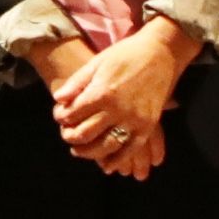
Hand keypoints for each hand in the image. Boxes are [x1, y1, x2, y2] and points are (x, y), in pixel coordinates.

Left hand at [51, 17, 195, 178]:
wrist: (160, 53)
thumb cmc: (126, 55)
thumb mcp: (97, 62)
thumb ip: (77, 83)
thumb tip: (58, 100)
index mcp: (102, 92)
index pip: (72, 115)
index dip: (62, 117)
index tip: (60, 116)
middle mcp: (117, 109)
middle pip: (85, 134)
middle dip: (71, 137)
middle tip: (67, 136)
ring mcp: (134, 119)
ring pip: (105, 147)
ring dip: (89, 153)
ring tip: (79, 150)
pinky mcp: (148, 125)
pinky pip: (130, 150)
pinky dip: (117, 161)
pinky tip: (106, 165)